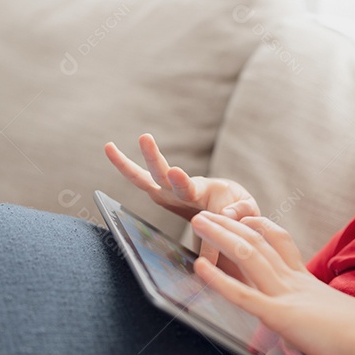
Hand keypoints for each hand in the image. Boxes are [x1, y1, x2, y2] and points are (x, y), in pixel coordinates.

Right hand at [104, 134, 258, 282]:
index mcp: (200, 192)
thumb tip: (227, 216)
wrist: (231, 209)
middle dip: (154, 157)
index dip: (181, 181)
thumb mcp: (246, 213)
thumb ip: (240, 215)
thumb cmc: (238, 210)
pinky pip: (139, 180)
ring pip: (146, 175)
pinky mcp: (160, 195)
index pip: (188, 186)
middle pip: (163, 174)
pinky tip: (109, 147)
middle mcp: (179, 189)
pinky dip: (124, 165)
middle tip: (145, 137)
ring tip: (114, 145)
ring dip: (129, 163)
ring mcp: (167, 191)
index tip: (176, 171)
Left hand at [191, 212, 354, 354]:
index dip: (261, 227)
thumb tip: (318, 328)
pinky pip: (242, 294)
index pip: (281, 244)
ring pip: (248, 255)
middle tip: (208, 211)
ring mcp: (286, 295)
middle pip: (258, 242)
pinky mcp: (279, 315)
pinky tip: (199, 266)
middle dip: (230, 224)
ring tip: (197, 223)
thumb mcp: (336, 319)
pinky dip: (218, 278)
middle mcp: (294, 281)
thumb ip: (319, 317)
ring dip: (220, 236)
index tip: (246, 217)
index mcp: (307, 282)